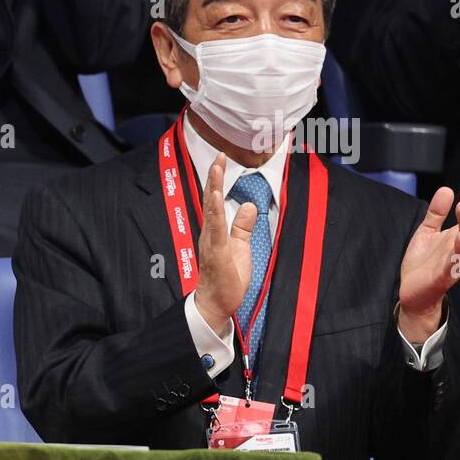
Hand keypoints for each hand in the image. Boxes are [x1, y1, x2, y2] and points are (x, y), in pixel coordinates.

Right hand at [194, 154, 258, 335]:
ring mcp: (211, 242)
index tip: (220, 160)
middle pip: (211, 200)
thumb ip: (243, 226)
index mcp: (215, 231)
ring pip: (211, 210)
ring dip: (214, 188)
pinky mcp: (217, 252)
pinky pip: (216, 228)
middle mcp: (209, 233)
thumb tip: (249, 205)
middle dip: (214, 177)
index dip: (217, 180)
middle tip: (218, 155)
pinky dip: (216, 211)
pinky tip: (218, 197)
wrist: (216, 303)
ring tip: (216, 168)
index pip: (216, 201)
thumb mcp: (241, 247)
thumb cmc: (227, 278)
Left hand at [398, 187, 459, 341]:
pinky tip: (459, 235)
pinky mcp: (444, 275)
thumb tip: (447, 189)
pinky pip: (455, 261)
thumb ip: (436, 213)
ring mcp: (454, 262)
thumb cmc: (422, 262)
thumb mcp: (426, 232)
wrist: (412, 292)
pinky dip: (458, 249)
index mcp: (458, 238)